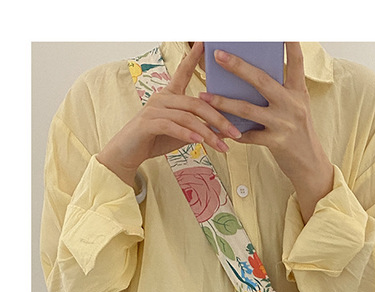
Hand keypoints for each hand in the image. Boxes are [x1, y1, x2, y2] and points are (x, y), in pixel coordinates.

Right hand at [96, 42, 243, 187]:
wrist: (128, 153)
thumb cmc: (155, 140)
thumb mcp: (182, 134)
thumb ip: (200, 128)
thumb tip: (225, 130)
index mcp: (169, 96)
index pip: (182, 73)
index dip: (193, 58)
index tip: (203, 44)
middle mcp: (162, 98)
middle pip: (196, 103)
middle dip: (219, 119)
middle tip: (235, 132)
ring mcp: (154, 109)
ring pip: (187, 117)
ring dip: (207, 133)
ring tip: (221, 146)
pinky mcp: (148, 123)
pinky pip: (172, 126)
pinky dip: (187, 135)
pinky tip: (199, 142)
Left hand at [199, 43, 333, 196]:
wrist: (310, 164)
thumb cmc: (299, 132)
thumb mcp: (297, 107)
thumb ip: (280, 92)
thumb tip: (250, 77)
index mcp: (298, 92)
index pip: (296, 62)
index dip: (290, 44)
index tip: (282, 29)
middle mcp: (292, 104)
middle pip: (262, 81)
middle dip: (238, 67)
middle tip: (219, 55)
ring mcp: (284, 124)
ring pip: (248, 109)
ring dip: (223, 102)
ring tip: (204, 96)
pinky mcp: (276, 142)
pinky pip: (247, 135)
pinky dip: (229, 132)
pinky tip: (214, 128)